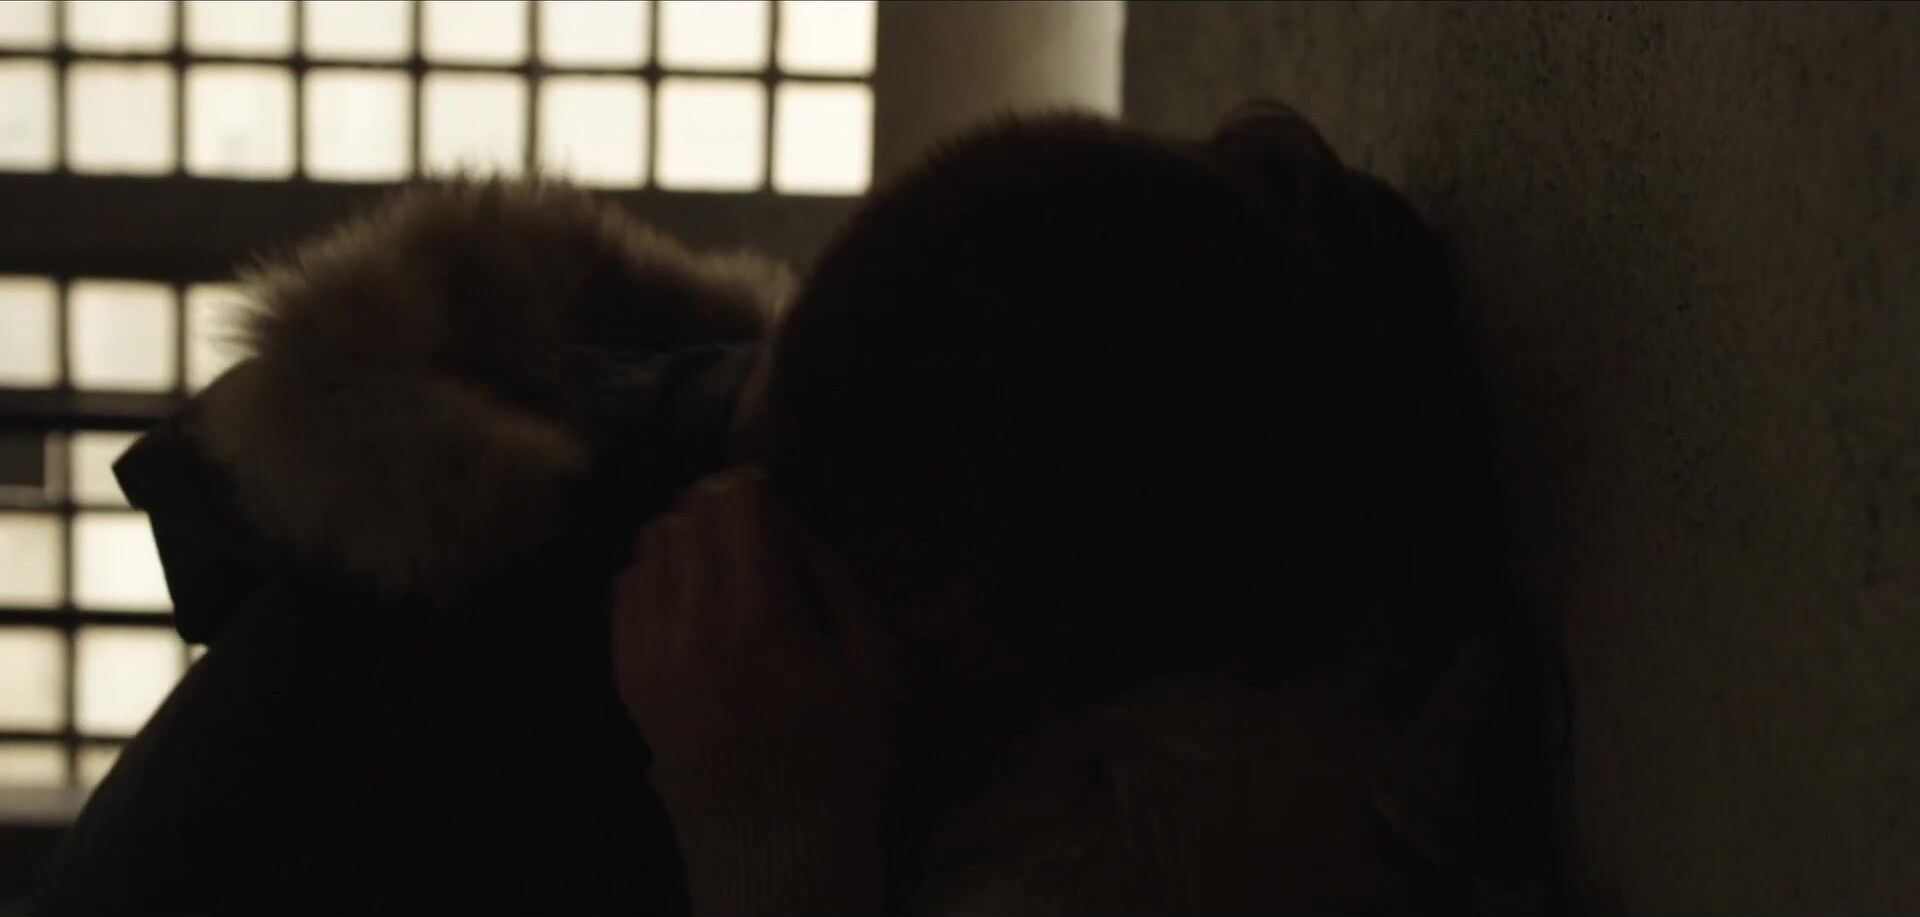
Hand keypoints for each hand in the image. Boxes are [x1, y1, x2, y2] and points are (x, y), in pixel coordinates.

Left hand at [612, 466, 898, 805]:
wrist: (774, 840)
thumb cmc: (839, 750)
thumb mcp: (870, 661)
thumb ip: (834, 578)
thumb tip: (791, 520)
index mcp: (761, 615)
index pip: (733, 502)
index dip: (757, 489)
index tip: (773, 503)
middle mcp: (695, 624)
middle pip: (688, 513)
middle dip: (720, 509)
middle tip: (749, 532)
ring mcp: (652, 651)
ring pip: (651, 543)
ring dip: (686, 539)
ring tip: (716, 567)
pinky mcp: (628, 675)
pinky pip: (626, 588)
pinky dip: (656, 576)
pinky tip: (687, 599)